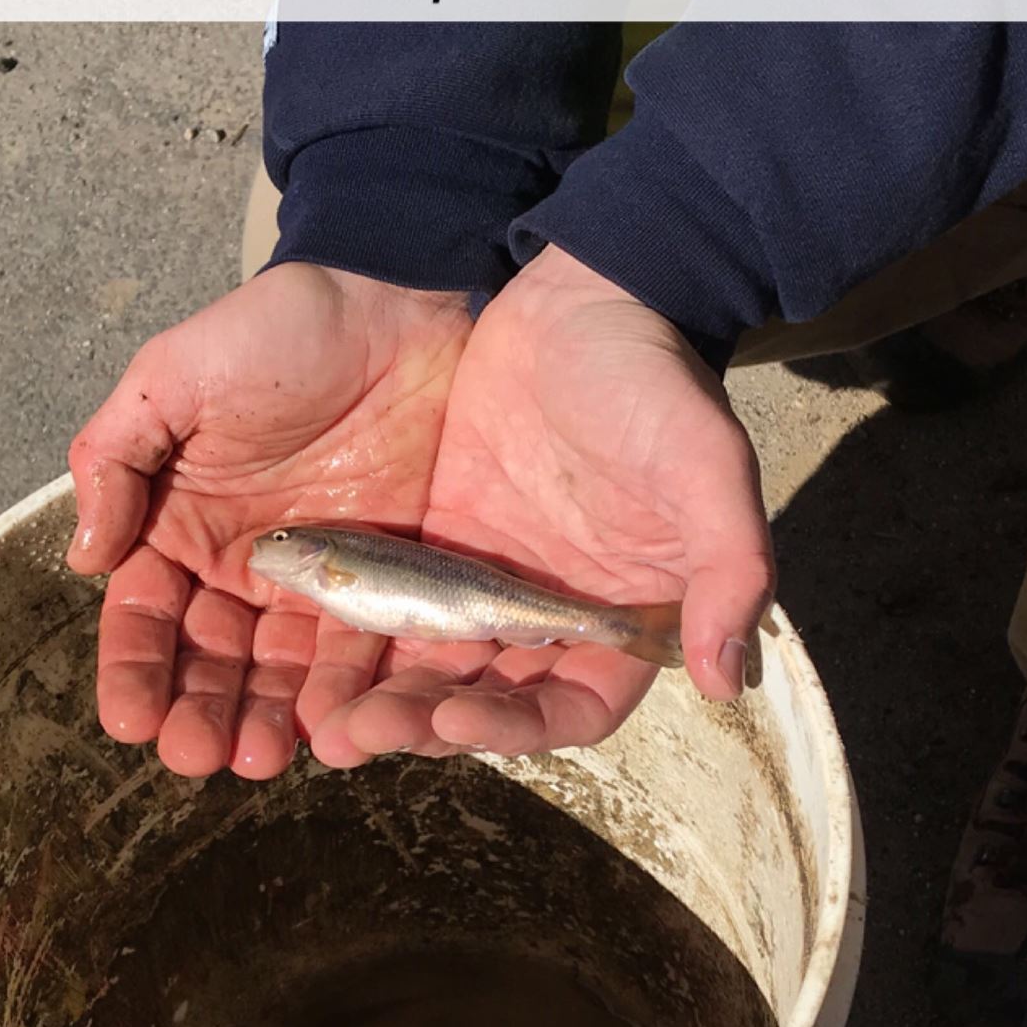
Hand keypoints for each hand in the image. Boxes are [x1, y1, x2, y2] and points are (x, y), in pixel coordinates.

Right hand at [67, 263, 469, 777]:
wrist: (397, 296)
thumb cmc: (275, 329)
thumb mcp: (171, 378)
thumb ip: (116, 461)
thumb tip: (83, 559)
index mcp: (179, 528)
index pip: (144, 618)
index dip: (133, 670)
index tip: (129, 719)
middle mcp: (241, 569)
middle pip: (211, 663)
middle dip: (199, 713)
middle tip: (197, 755)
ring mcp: (317, 582)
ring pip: (282, 673)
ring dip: (265, 721)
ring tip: (259, 759)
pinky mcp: (389, 584)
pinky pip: (363, 652)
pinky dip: (347, 695)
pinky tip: (335, 731)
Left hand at [315, 246, 773, 762]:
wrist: (588, 294)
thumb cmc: (660, 383)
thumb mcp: (708, 468)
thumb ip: (729, 571)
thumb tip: (727, 681)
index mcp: (621, 619)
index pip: (572, 707)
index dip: (518, 727)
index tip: (460, 717)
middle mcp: (552, 617)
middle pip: (487, 699)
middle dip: (427, 724)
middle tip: (362, 732)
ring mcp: (485, 583)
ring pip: (428, 665)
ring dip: (381, 698)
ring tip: (321, 719)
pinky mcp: (430, 543)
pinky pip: (387, 604)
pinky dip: (351, 636)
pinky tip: (297, 653)